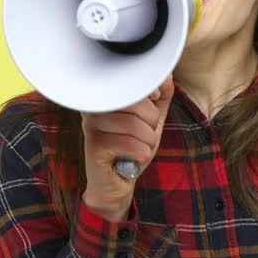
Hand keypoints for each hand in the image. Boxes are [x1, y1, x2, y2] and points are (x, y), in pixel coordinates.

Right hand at [80, 74, 174, 219]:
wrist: (116, 181)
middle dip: (152, 124)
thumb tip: (165, 76)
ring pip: (135, 125)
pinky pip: (131, 143)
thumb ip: (160, 96)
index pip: (136, 83)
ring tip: (139, 148)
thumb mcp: (151, 119)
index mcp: (108, 94)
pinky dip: (141, 153)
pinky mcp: (93, 145)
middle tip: (145, 135)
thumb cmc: (131, 146)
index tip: (153, 105)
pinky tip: (134, 158)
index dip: (152, 95)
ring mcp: (91, 124)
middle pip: (138, 104)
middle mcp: (96, 105)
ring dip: (148, 142)